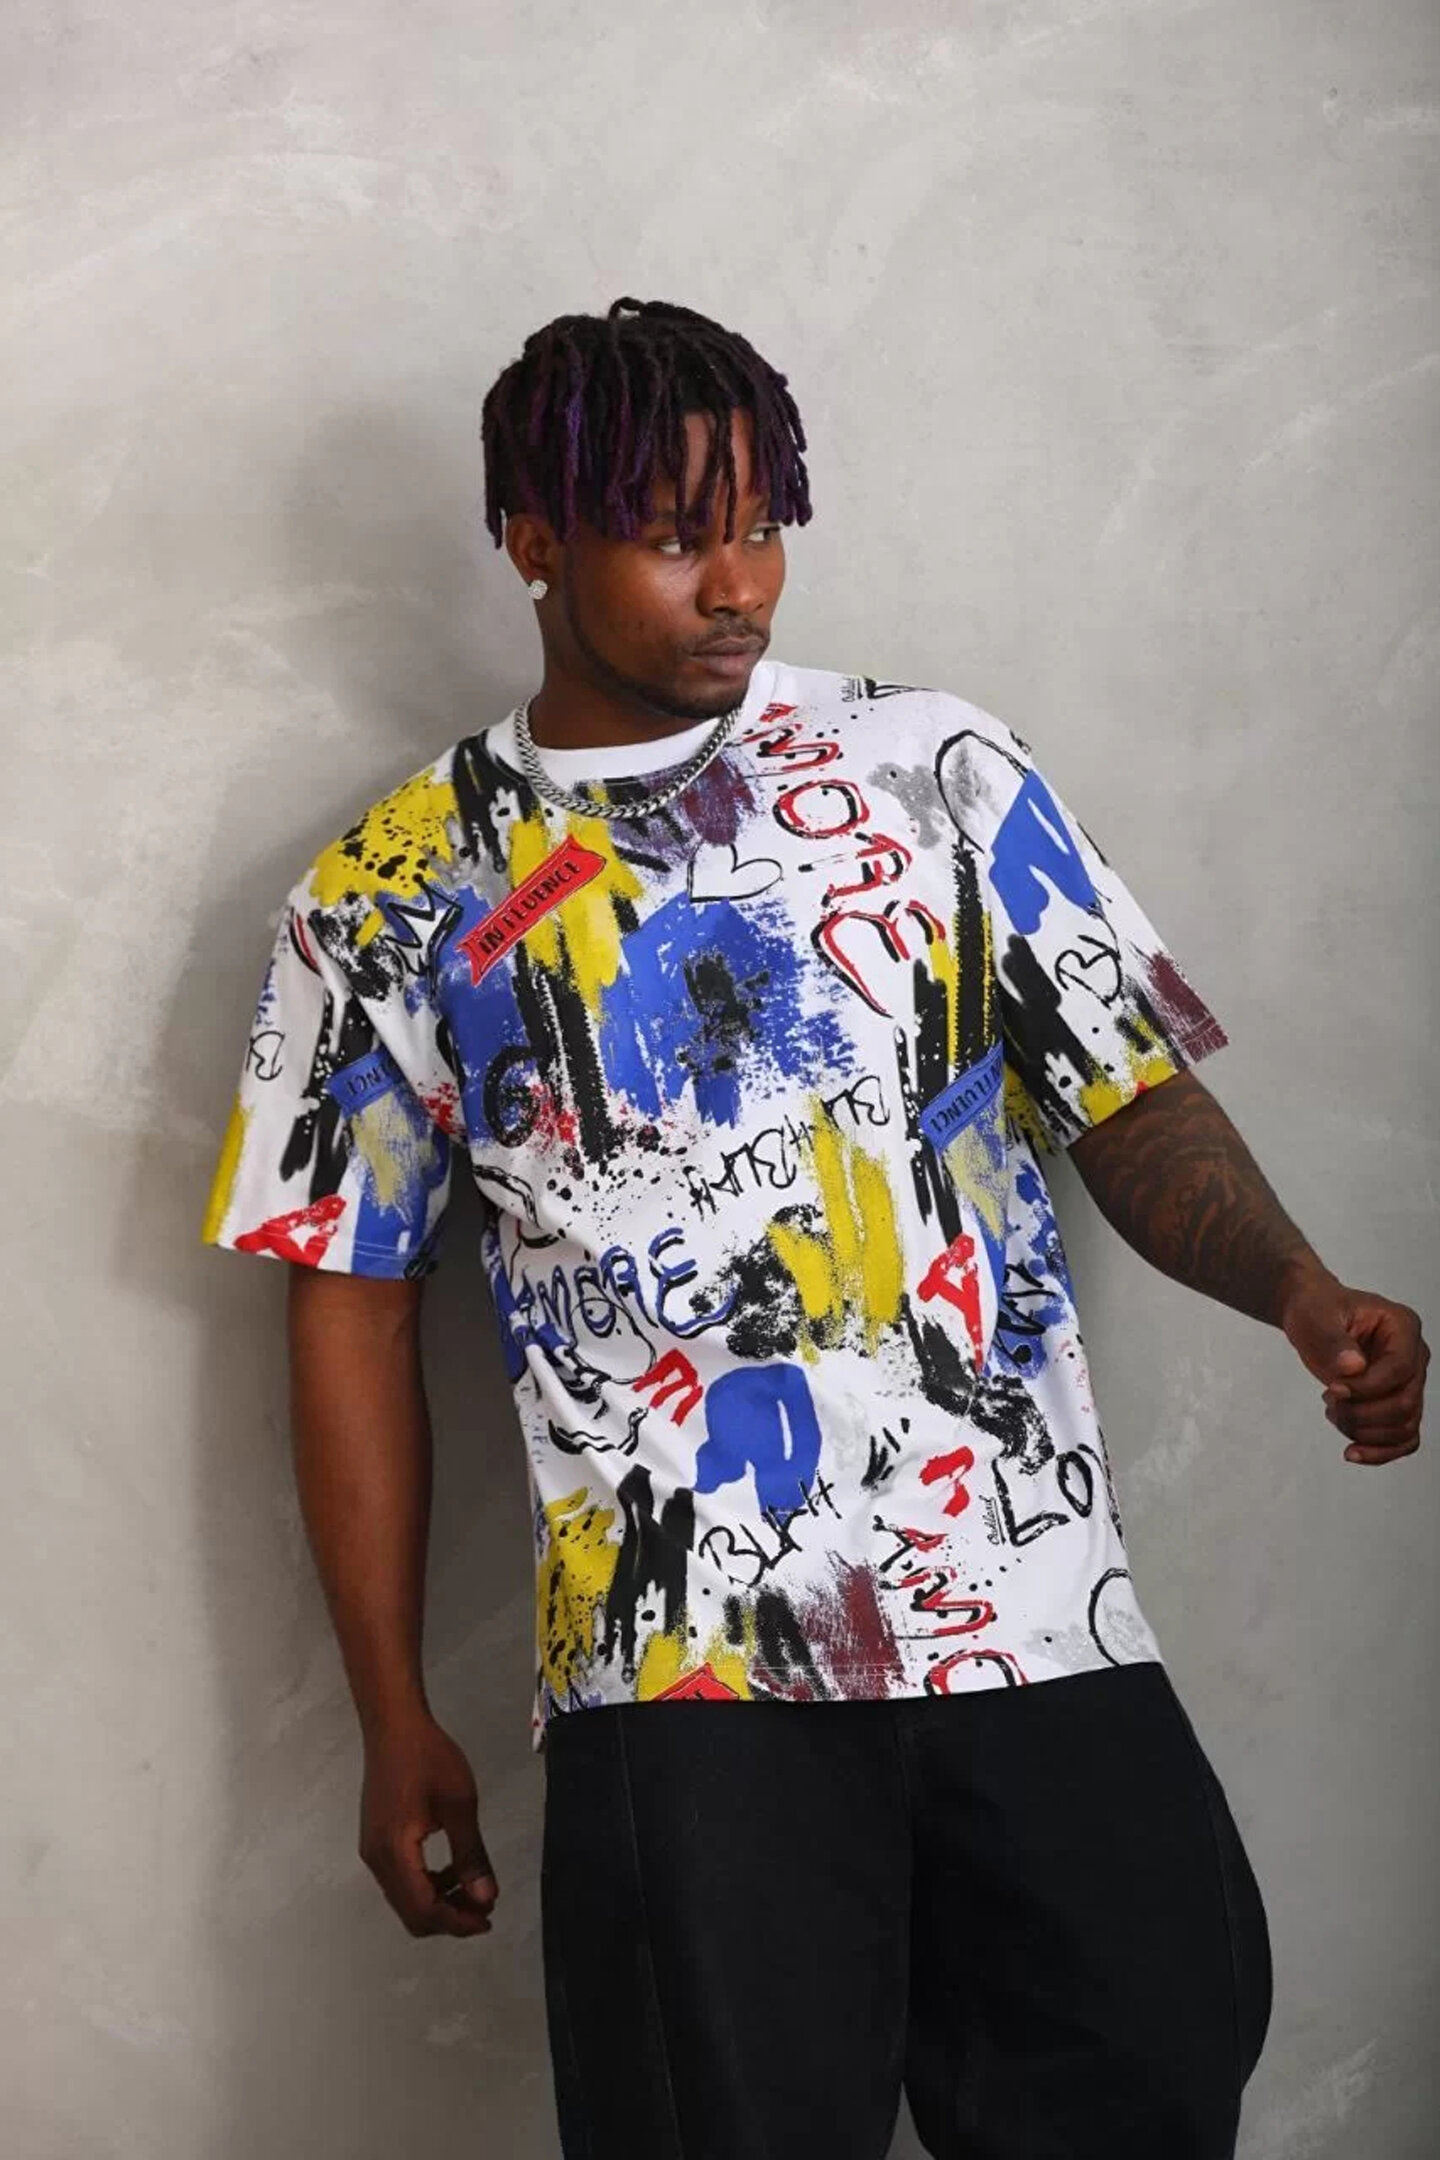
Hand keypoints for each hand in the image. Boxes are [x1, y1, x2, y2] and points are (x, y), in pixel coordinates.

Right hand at [359, 1711, 498, 1937]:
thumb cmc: (429, 1758)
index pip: (423, 1910)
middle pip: (410, 1912)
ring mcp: (372, 1850)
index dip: (457, 1923)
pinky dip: (426, 1884)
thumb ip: (471, 1856)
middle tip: (484, 1908)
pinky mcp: (376, 1839)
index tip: (488, 1919)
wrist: (393, 1724)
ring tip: (473, 1887)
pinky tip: (450, 1868)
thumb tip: (486, 1899)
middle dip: (449, 1917)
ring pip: (404, 1898)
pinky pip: (400, 1879)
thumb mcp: (459, 1805)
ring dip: (438, 1901)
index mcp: (394, 1854)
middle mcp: (376, 1860)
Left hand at [1281, 1271, 1428, 1465]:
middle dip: (1362, 1413)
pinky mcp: (1398, 1401)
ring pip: (1405, 1425)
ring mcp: (1410, 1381)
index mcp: (1403, 1327)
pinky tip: (1353, 1452)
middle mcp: (1415, 1356)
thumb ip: (1333, 1340)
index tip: (1333, 1389)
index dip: (1367, 1387)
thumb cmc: (1316, 1309)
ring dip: (1365, 1431)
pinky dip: (1382, 1451)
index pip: (1399, 1369)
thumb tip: (1354, 1366)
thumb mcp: (1316, 1317)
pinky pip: (1404, 1438)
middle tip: (1329, 1402)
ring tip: (1333, 1414)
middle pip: (1406, 1402)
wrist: (1314, 1317)